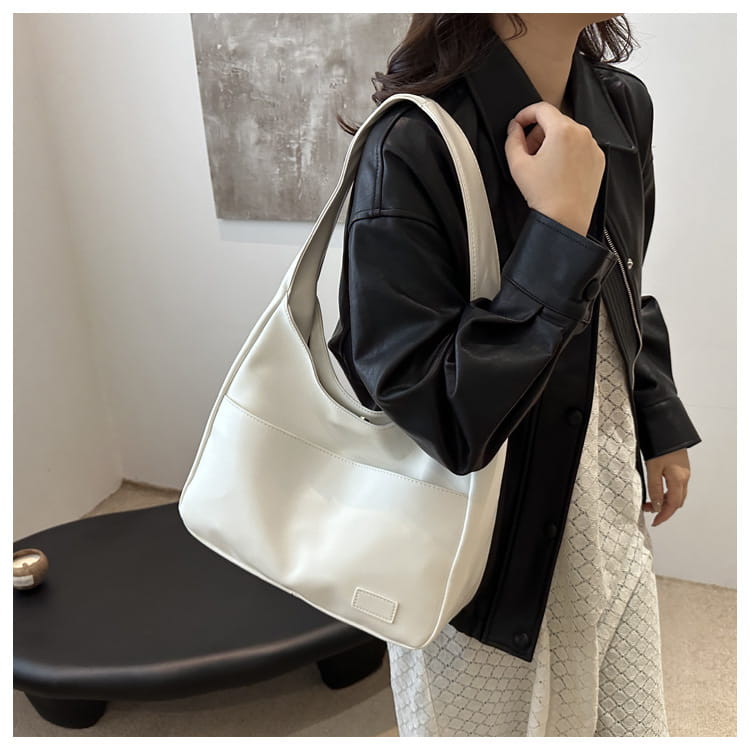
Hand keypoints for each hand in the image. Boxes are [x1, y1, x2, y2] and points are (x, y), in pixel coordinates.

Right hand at [504, 101, 605, 235]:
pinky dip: (567, 152)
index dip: (525, 114)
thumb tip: (514, 128)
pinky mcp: (598, 159)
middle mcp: (582, 134)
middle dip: (538, 132)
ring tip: (543, 165)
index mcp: (562, 130)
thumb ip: (512, 139)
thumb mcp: (518, 164)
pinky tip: (557, 171)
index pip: (541, 108)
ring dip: (553, 142)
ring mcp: (592, 146)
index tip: (518, 123)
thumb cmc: (544, 195)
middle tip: (528, 152)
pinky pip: (580, 147)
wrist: (565, 218)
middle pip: (555, 121)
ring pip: (568, 133)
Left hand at [643, 448, 691, 525]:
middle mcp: (684, 478)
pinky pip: (675, 486)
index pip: (673, 505)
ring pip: (676, 494)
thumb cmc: (660, 447)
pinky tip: (656, 490)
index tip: (655, 522)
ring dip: (664, 501)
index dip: (664, 516)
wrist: (667, 429)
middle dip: (663, 509)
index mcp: (678, 480)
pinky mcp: (680, 468)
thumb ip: (654, 488)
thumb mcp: (653, 468)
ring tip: (649, 501)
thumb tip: (657, 506)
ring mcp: (683, 473)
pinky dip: (666, 493)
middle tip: (648, 510)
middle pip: (676, 501)